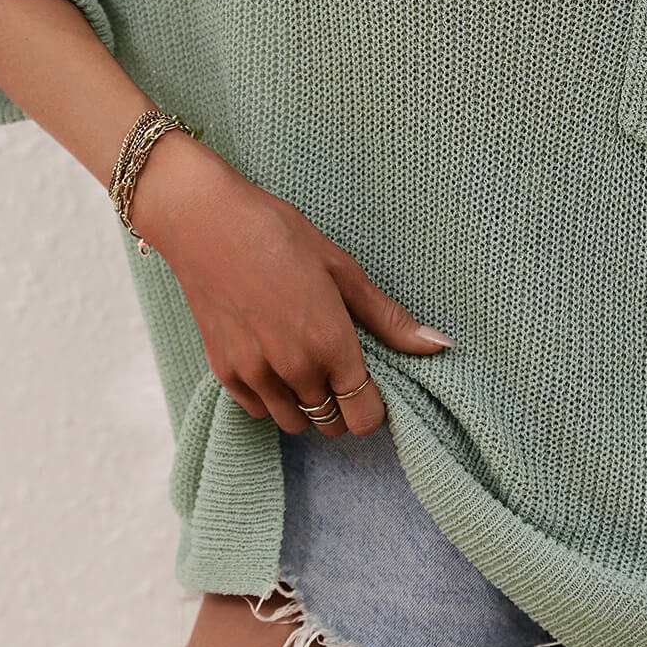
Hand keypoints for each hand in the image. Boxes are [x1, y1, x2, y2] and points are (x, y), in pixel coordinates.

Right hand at [129, 132, 455, 436]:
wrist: (206, 222)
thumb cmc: (279, 235)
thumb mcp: (342, 269)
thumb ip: (388, 318)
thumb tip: (440, 346)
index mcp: (330, 344)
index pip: (365, 417)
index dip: (374, 406)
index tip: (371, 384)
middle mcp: (294, 369)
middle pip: (332, 424)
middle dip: (342, 404)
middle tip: (337, 364)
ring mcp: (255, 375)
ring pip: (295, 424)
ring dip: (307, 404)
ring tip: (305, 360)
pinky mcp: (224, 372)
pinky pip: (259, 411)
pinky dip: (272, 397)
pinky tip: (274, 358)